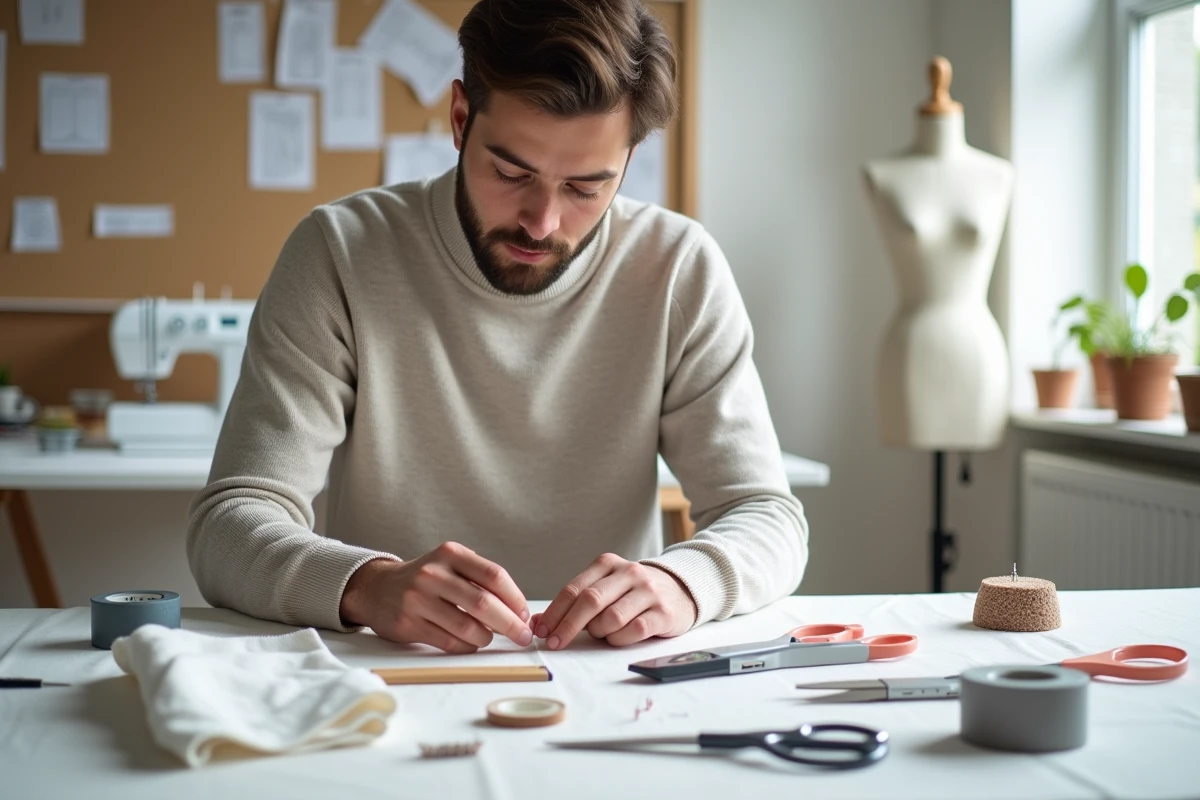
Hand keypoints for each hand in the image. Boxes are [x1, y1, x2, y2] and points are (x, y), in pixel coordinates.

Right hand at [339, 543, 531, 653]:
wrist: (376, 588)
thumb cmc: (426, 578)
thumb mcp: (450, 564)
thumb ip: (480, 579)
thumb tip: (518, 610)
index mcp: (450, 554)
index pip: (494, 576)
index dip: (515, 598)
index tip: (525, 614)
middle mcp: (433, 574)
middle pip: (483, 603)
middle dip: (510, 624)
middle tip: (522, 636)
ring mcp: (417, 600)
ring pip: (467, 627)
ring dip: (486, 637)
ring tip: (490, 637)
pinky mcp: (408, 624)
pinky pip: (449, 642)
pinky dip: (467, 646)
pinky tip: (471, 643)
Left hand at [531, 554, 697, 648]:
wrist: (681, 589)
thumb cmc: (633, 593)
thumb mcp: (605, 588)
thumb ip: (576, 602)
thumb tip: (539, 623)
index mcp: (608, 564)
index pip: (575, 588)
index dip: (555, 612)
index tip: (541, 630)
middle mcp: (629, 573)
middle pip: (590, 601)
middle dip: (568, 626)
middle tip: (555, 643)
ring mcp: (648, 591)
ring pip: (611, 618)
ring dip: (599, 633)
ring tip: (602, 633)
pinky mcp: (664, 612)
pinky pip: (634, 630)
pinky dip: (620, 639)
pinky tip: (618, 638)